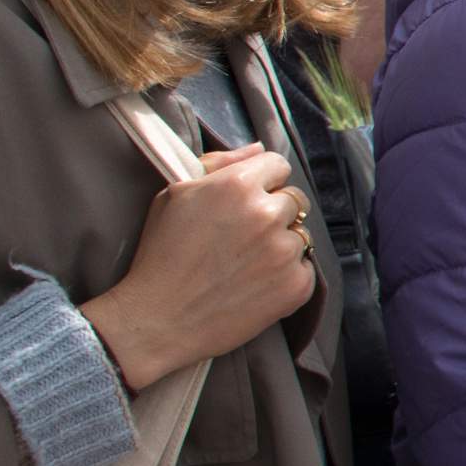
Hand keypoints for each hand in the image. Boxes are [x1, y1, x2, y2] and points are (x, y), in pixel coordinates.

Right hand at [79, 143, 315, 391]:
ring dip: (280, 243)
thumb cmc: (161, 254)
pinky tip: (255, 283)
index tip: (246, 200)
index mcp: (238, 185)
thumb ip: (219, 164)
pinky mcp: (297, 285)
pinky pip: (305, 267)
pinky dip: (286, 274)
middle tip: (243, 236)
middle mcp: (267, 214)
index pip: (277, 165)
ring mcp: (285, 251)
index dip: (262, 181)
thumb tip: (257, 147)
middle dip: (274, 211)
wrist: (160, 318)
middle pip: (293, 199)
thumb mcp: (175, 195)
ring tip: (244, 263)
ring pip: (300, 233)